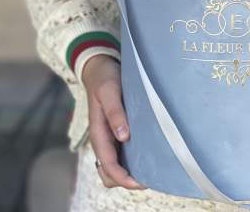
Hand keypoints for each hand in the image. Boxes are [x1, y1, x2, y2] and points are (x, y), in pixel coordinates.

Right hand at [82, 54, 144, 189]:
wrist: (99, 68)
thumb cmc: (104, 78)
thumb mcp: (109, 91)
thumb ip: (114, 112)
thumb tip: (123, 136)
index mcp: (98, 132)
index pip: (108, 164)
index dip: (122, 177)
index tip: (140, 182)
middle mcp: (103, 139)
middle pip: (109, 172)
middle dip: (126, 180)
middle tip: (149, 177)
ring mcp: (109, 136)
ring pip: (115, 166)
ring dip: (129, 172)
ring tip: (151, 170)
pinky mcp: (116, 130)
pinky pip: (122, 153)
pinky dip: (132, 160)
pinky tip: (148, 155)